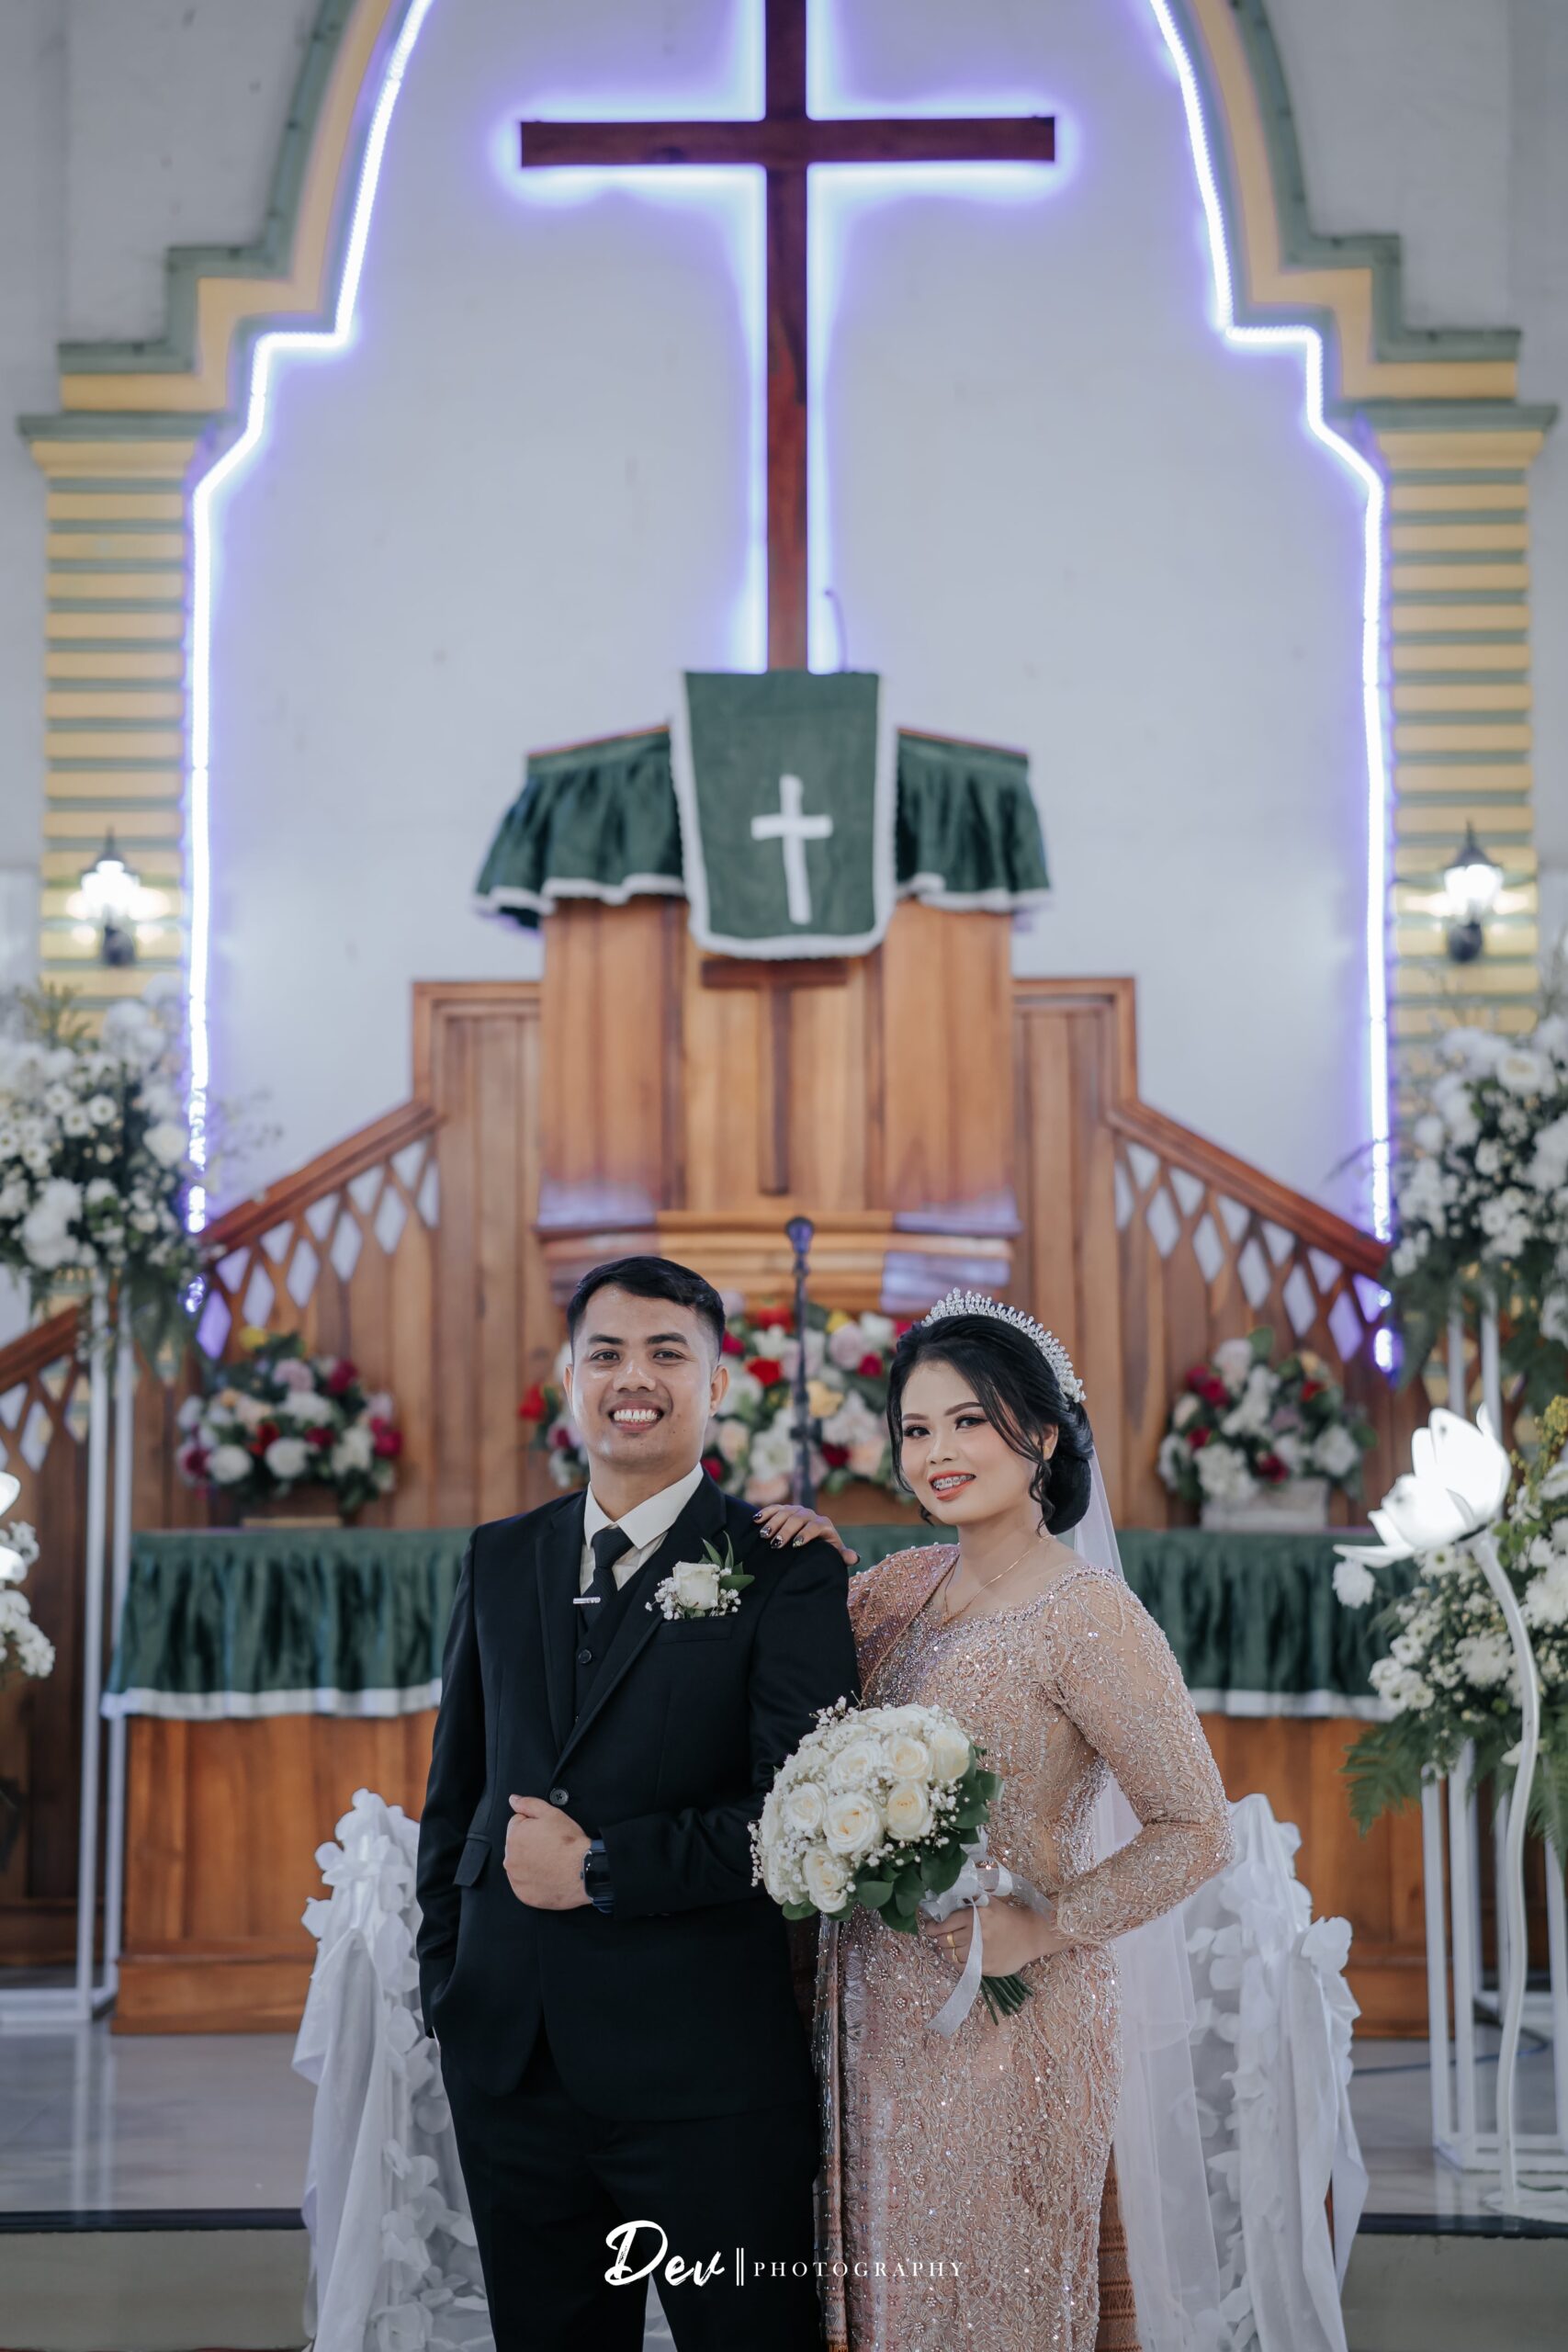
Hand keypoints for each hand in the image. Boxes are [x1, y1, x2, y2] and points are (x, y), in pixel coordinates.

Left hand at [504, 1795, 589, 1908]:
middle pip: (517, 1845)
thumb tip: (513, 1800)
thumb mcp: (551, 1814)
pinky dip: (533, 1880)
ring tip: (551, 1862)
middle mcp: (510, 1859)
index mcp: (514, 1836)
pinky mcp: (524, 1895)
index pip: (517, 1824)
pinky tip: (548, 1875)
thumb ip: (529, 1804)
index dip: (534, 1825)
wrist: (583, 1872)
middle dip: (530, 1844)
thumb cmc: (569, 1844)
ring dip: (530, 1862)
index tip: (547, 1832)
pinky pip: (524, 1884)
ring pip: (520, 1865)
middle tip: (551, 1847)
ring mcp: (516, 1879)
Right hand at [753, 1503, 858, 1564]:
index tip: (796, 1544)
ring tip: (764, 1535)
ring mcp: (796, 1510)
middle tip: (775, 1544)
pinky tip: (756, 1520)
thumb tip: (854, 1558)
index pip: (816, 1526)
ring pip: (785, 1512)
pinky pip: (774, 1508)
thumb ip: (842, 1556)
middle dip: (786, 1530)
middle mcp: (810, 1515)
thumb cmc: (823, 1550)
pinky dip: (765, 1513)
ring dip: (773, 1522)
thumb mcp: (833, 1554)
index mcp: (823, 1525)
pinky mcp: (785, 1509)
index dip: (806, 1534)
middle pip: (798, 1519)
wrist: (814, 1541)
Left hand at [917, 1897, 1068, 1975]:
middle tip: (942, 1937)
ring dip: (947, 1952)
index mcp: (975, 1915)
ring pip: (950, 1955)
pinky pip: (961, 1967)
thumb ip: (970, 1899)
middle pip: (944, 1940)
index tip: (930, 1928)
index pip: (944, 1924)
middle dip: (940, 1939)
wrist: (1030, 1935)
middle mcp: (976, 1933)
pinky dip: (957, 1963)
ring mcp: (980, 1952)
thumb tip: (947, 1894)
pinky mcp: (985, 1967)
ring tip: (950, 1948)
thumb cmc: (1007, 1916)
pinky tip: (962, 1957)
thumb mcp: (989, 1901)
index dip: (933, 1927)